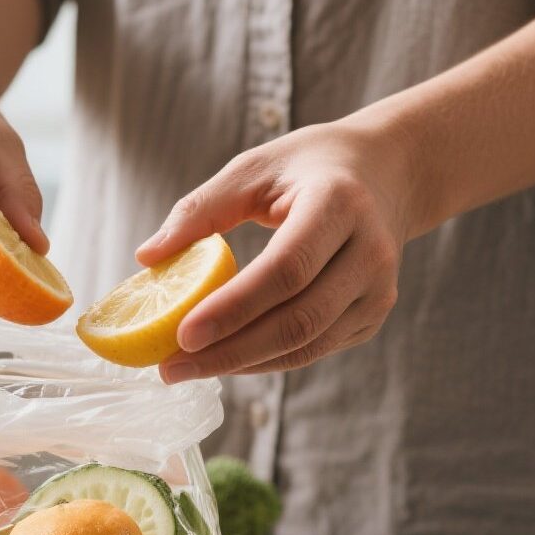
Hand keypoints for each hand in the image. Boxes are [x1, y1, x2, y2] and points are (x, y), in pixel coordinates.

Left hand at [135, 121, 417, 381]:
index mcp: (339, 204)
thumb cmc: (307, 167)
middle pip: (298, 319)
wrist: (387, 173)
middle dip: (228, 351)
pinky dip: (265, 361)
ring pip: (306, 344)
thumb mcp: (253, 169)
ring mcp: (378, 290)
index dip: (233, 307)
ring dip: (242, 364)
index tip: (182, 334)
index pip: (286, 269)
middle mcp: (370, 252)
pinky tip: (223, 359)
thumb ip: (199, 209)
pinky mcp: (372, 314)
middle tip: (169, 366)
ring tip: (185, 367)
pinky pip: (313, 349)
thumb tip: (146, 256)